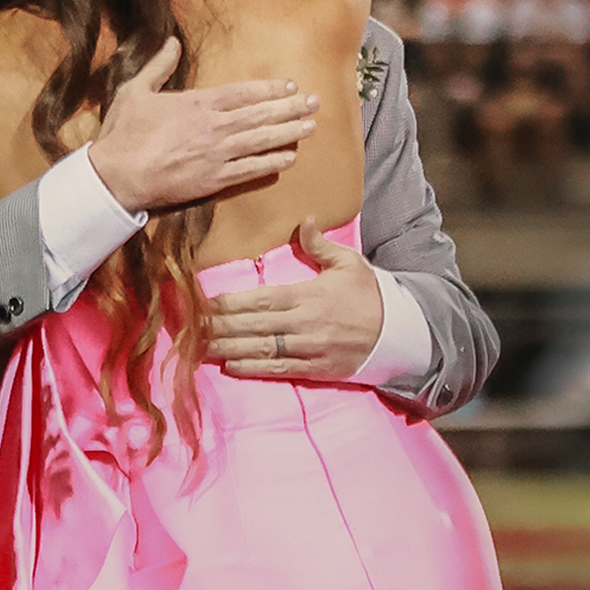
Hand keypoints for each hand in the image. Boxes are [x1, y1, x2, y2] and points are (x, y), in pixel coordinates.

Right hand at [89, 39, 315, 211]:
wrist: (116, 176)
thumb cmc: (123, 133)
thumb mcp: (135, 90)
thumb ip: (158, 66)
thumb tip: (170, 40)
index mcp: (197, 103)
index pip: (243, 92)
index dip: (269, 89)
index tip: (290, 85)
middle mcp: (213, 127)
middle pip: (260, 114)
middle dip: (290, 107)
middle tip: (315, 102)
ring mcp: (216, 155)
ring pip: (261, 141)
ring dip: (289, 133)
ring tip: (311, 126)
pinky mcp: (214, 180)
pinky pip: (251, 170)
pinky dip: (272, 163)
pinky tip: (290, 158)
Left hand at [205, 215, 383, 380]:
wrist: (399, 333)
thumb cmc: (371, 295)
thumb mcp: (350, 263)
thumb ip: (321, 244)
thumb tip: (304, 219)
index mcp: (308, 295)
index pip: (259, 299)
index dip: (229, 303)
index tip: (204, 303)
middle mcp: (304, 324)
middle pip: (252, 326)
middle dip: (219, 327)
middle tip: (190, 328)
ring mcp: (309, 349)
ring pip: (260, 350)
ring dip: (228, 349)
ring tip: (200, 349)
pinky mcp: (315, 369)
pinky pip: (278, 370)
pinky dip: (252, 369)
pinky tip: (231, 366)